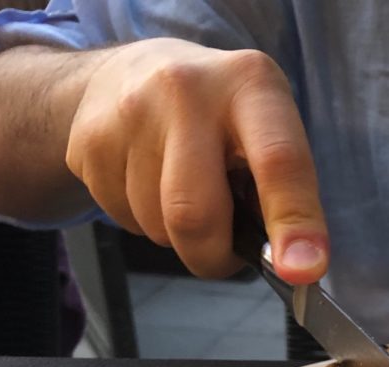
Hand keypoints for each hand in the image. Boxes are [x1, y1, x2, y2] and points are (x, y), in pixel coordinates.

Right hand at [66, 38, 326, 281]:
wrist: (129, 73)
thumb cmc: (220, 115)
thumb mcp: (267, 126)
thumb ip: (284, 188)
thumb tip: (292, 265)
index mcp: (251, 85)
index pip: (278, 163)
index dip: (293, 223)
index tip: (301, 271)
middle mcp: (187, 89)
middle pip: (195, 213)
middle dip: (214, 256)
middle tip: (225, 253)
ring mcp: (129, 112)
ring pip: (157, 226)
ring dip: (177, 236)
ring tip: (186, 194)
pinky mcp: (87, 141)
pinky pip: (122, 219)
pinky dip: (144, 222)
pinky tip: (150, 184)